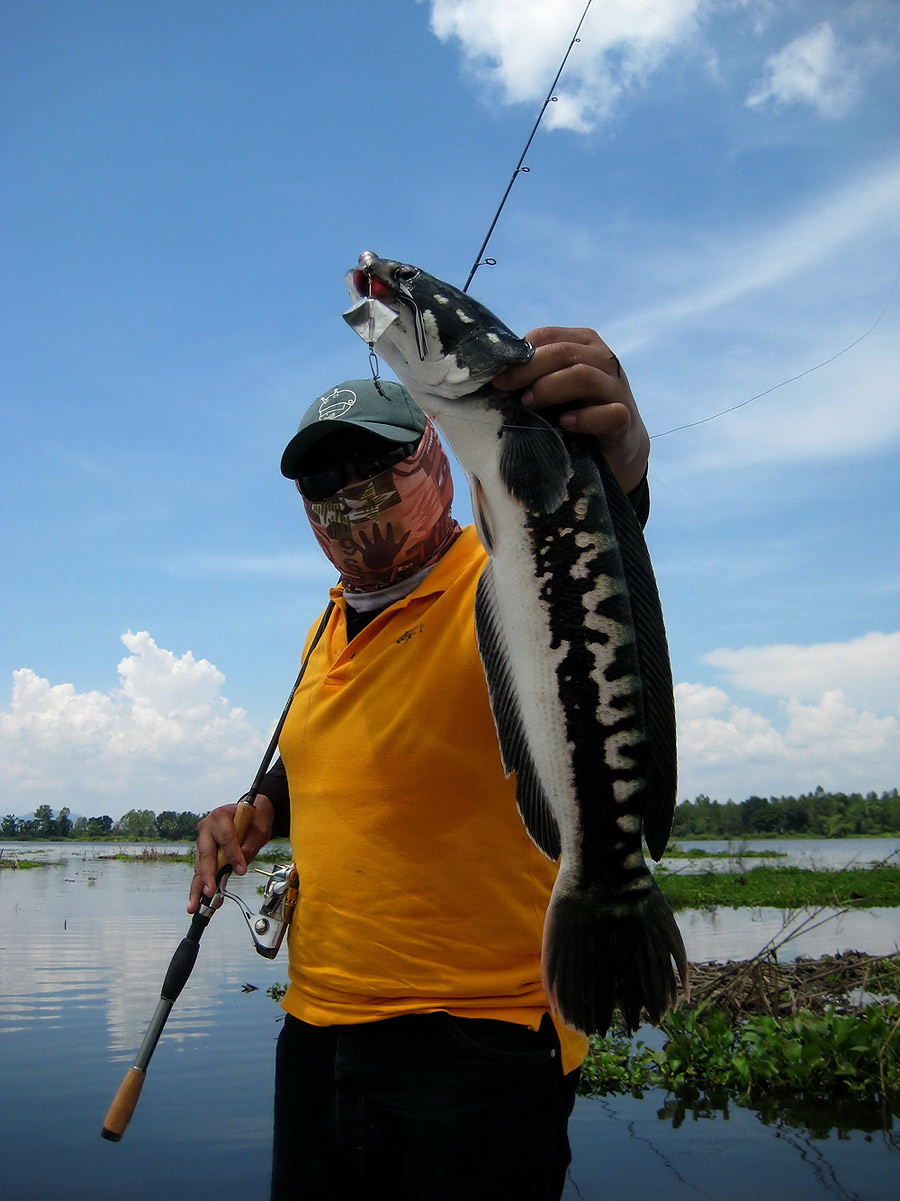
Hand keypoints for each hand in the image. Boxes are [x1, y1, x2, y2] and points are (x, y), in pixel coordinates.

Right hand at [187, 796, 274, 912]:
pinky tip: (201, 900)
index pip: (226, 838)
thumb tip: (240, 865)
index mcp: (220, 817)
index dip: (234, 855)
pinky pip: (202, 870)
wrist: (248, 815)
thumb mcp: (259, 829)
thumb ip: (250, 844)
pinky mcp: (203, 853)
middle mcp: (206, 828)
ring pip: (200, 865)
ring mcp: (202, 841)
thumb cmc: (253, 819)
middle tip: (209, 891)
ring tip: (197, 904)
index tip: (241, 870)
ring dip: (199, 886)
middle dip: (207, 876)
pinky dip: (202, 885)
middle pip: (206, 854)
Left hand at [493, 327, 649, 494]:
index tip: (495, 376)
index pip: (547, 336)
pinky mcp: (624, 419)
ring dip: (550, 388)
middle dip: (528, 369)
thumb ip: (533, 375)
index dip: (518, 354)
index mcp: (583, 343)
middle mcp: (603, 359)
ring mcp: (616, 388)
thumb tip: (491, 375)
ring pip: (583, 375)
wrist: (618, 444)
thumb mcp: (554, 386)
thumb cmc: (578, 409)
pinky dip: (584, 418)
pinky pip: (608, 413)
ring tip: (529, 405)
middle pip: (563, 352)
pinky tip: (565, 424)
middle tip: (504, 388)